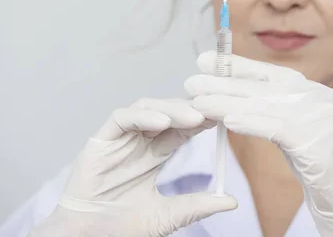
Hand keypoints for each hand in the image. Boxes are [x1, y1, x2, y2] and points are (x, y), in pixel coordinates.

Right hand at [29, 98, 237, 236]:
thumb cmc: (122, 227)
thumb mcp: (168, 215)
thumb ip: (197, 205)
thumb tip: (231, 201)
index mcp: (154, 154)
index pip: (182, 128)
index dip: (202, 121)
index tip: (224, 118)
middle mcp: (138, 141)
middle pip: (168, 112)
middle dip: (191, 109)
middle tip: (214, 110)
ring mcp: (120, 139)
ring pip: (147, 108)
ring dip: (172, 109)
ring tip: (194, 118)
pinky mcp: (100, 140)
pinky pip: (122, 118)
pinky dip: (143, 116)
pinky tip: (163, 122)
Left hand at [185, 51, 332, 236]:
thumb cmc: (323, 169)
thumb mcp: (299, 132)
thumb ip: (275, 112)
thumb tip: (236, 103)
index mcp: (314, 92)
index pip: (270, 73)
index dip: (237, 66)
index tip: (207, 60)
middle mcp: (319, 98)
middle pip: (263, 86)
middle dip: (224, 82)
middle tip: (192, 80)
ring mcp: (321, 116)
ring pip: (265, 105)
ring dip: (227, 102)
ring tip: (197, 101)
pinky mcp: (319, 139)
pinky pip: (277, 127)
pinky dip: (251, 122)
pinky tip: (227, 120)